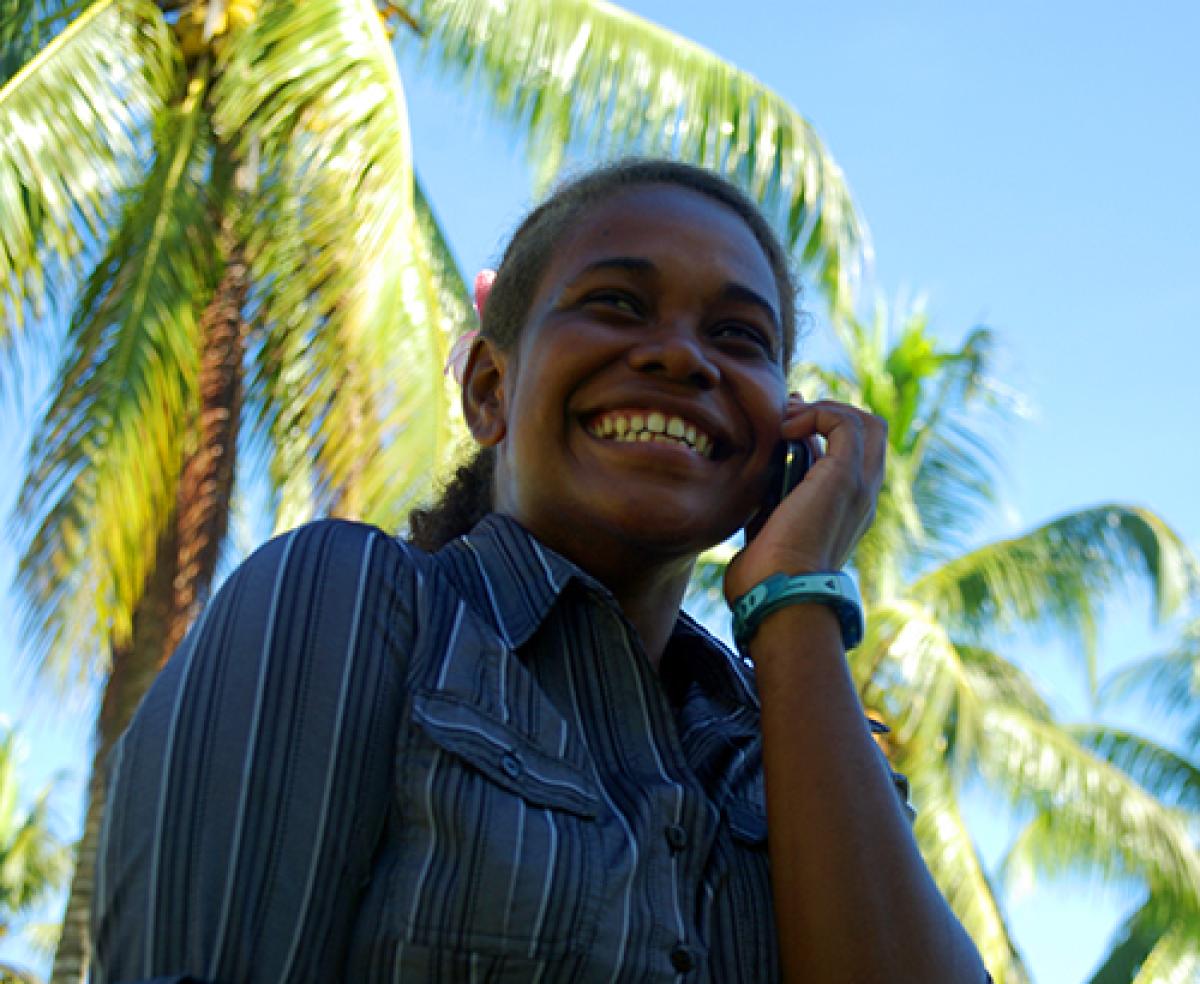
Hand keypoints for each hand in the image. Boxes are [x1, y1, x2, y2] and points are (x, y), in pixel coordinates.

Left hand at [723, 396, 885, 604]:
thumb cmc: (764, 578)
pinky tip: (786, 429)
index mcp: (848, 511)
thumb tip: (764, 473)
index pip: (850, 455)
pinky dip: (816, 414)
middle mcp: (863, 497)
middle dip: (829, 413)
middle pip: (870, 434)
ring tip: (787, 420)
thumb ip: (774, 499)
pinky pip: (845, 423)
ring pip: (865, 422)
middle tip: (789, 416)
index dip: (821, 431)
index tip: (785, 424)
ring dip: (822, 411)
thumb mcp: (769, 528)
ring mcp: (860, 487)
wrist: (778, 596)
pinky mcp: (845, 477)